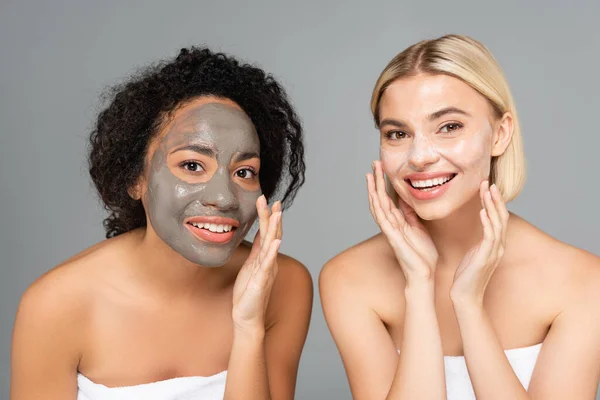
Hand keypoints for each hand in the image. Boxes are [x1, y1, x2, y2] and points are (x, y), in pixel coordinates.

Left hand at [232, 195, 281, 333]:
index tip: (265, 199)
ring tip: (277, 213)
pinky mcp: (262, 280)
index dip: (266, 216)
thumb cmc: (248, 293)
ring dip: (275, 228)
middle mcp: (269, 261)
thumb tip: (259, 233)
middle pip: (271, 234)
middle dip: (271, 216)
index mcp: (264, 257)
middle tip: (272, 200)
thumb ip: (256, 250)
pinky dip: (272, 251)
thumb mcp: (250, 266)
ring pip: (271, 245)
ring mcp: (267, 270)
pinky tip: (275, 241)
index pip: (267, 232)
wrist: (247, 317)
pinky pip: (267, 264)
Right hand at [366, 161, 437, 282]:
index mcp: (398, 222)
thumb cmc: (422, 255)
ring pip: (378, 206)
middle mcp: (391, 224)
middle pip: (380, 198)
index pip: (388, 198)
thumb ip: (411, 215)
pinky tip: (374, 196)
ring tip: (371, 174)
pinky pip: (383, 220)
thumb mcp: (419, 228)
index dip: (384, 183)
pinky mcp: (393, 237)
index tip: (382, 168)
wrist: (424, 274)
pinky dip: (378, 207)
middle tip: (374, 163)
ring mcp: (390, 230)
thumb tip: (406, 201)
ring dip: (373, 190)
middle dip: (377, 181)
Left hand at [450, 181, 508, 305]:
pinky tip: (482, 212)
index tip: (486, 187)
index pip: (497, 218)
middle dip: (495, 199)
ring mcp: (493, 252)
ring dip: (491, 206)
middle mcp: (497, 247)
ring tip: (487, 191)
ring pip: (497, 223)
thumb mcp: (473, 253)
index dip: (493, 202)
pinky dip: (487, 223)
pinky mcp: (485, 258)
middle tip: (488, 182)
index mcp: (494, 245)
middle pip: (500, 217)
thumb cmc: (466, 277)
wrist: (465, 297)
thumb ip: (478, 241)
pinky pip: (489, 237)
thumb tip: (477, 230)